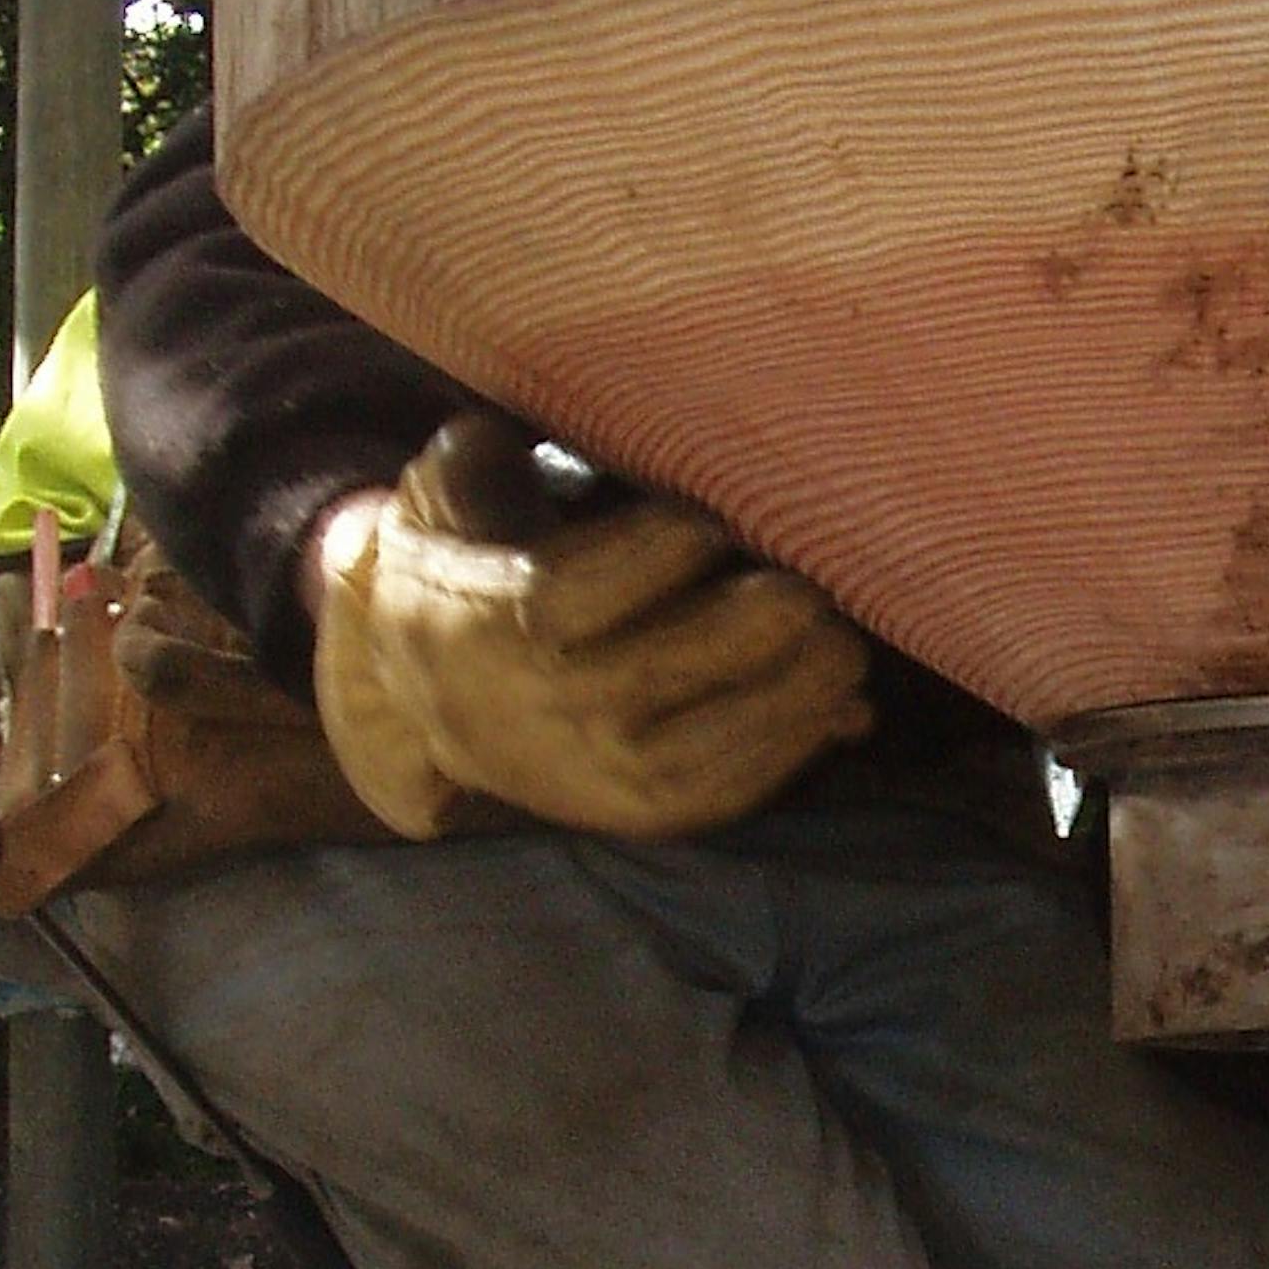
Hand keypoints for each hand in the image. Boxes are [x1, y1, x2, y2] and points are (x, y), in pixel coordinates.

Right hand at [307, 413, 870, 842]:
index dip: (645, 558)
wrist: (425, 696)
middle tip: (806, 592)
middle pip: (643, 678)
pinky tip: (834, 709)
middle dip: (738, 636)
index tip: (707, 523)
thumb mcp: (449, 492)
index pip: (562, 595)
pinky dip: (783, 756)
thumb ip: (490, 461)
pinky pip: (712, 796)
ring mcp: (582, 774)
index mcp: (475, 621)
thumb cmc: (462, 561)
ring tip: (843, 651)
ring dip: (782, 704)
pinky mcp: (628, 813)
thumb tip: (558, 455)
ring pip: (689, 754)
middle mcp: (529, 710)